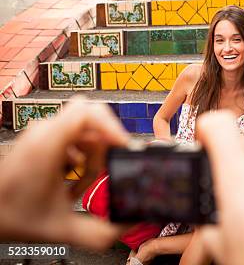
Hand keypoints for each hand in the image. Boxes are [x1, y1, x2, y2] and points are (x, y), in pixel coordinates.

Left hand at [0, 99, 129, 249]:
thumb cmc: (12, 215)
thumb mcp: (63, 229)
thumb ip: (103, 231)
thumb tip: (131, 223)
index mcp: (48, 146)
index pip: (88, 113)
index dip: (112, 126)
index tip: (123, 145)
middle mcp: (44, 133)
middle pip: (93, 126)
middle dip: (103, 151)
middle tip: (105, 172)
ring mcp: (42, 134)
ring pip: (85, 133)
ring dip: (91, 159)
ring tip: (83, 186)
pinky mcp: (41, 140)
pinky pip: (73, 139)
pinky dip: (80, 160)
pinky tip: (72, 184)